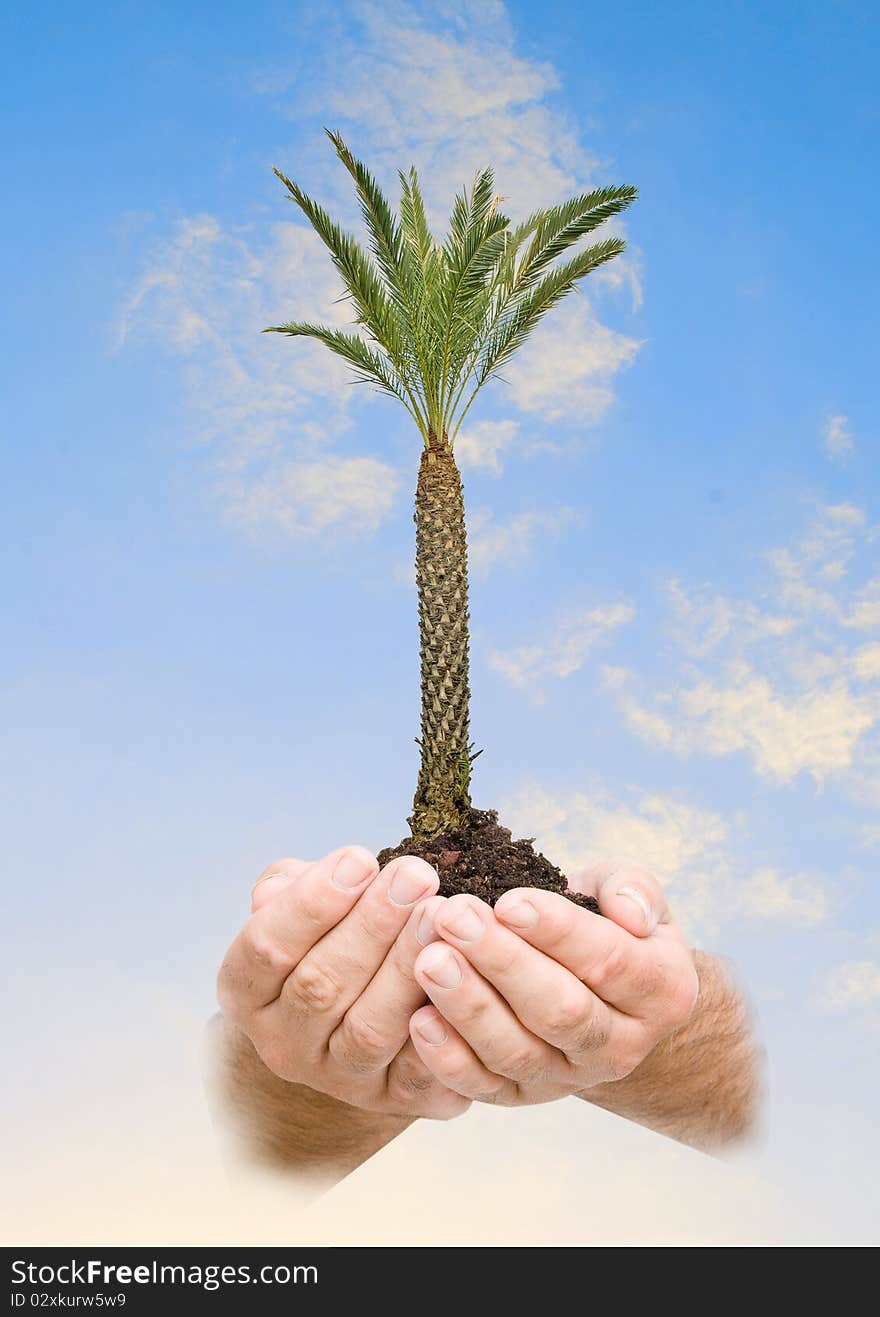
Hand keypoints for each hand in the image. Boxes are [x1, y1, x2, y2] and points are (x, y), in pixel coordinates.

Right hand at [216, 846, 469, 1119]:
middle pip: (321, 987)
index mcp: (248, 992)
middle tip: (416, 875)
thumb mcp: (297, 907)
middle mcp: (283, 1043)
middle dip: (372, 926)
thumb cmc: (325, 941)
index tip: (360, 858)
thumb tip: (298, 881)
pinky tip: (465, 978)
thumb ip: (291, 889)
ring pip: (369, 1030)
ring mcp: (337, 1078)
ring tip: (440, 915)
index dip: (312, 902)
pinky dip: (443, 1028)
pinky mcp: (392, 1098)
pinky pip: (419, 1071)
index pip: (266, 947)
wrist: (352, 1019)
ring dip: (406, 969)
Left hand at [407, 860, 699, 1105]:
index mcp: (662, 991)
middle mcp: (622, 1046)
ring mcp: (570, 1078)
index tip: (508, 901)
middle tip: (452, 917)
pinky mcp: (521, 1096)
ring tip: (427, 959)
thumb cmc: (604, 920)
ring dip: (469, 1006)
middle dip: (502, 962)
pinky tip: (418, 1019)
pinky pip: (484, 1086)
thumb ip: (632, 888)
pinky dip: (449, 1059)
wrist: (595, 984)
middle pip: (561, 1011)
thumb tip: (628, 914)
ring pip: (518, 1052)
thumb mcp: (628, 891)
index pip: (610, 963)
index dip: (558, 932)